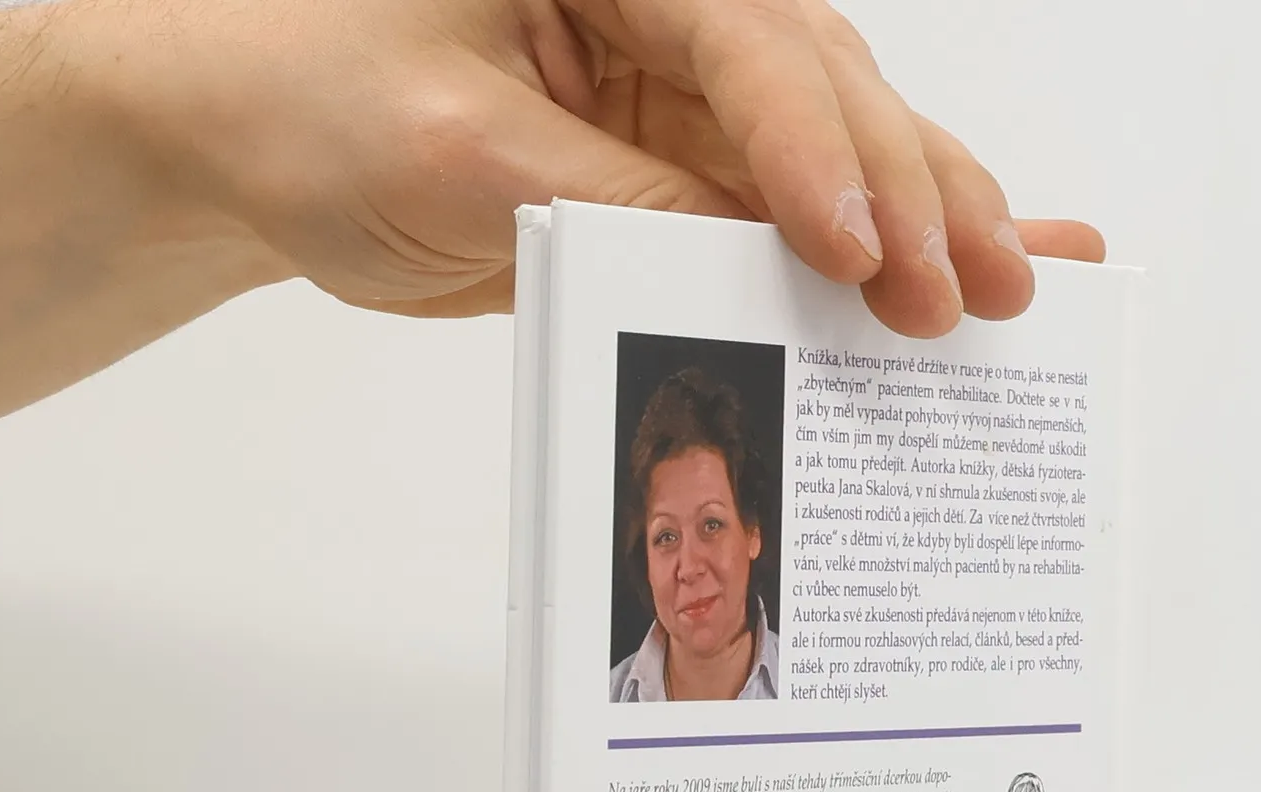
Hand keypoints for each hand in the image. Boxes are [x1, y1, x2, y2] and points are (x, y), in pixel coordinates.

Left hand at [89, 0, 1105, 336]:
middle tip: (973, 294)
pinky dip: (879, 244)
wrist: (245, 140)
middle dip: (909, 194)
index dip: (815, 152)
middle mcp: (668, 9)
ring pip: (837, 150)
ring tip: (1016, 291)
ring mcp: (681, 92)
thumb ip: (611, 205)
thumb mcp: (458, 156)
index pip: (748, 45)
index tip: (861, 254)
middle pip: (827, 92)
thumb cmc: (307, 100)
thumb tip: (746, 266)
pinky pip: (792, 206)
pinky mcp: (679, 166)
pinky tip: (976, 255)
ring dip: (927, 221)